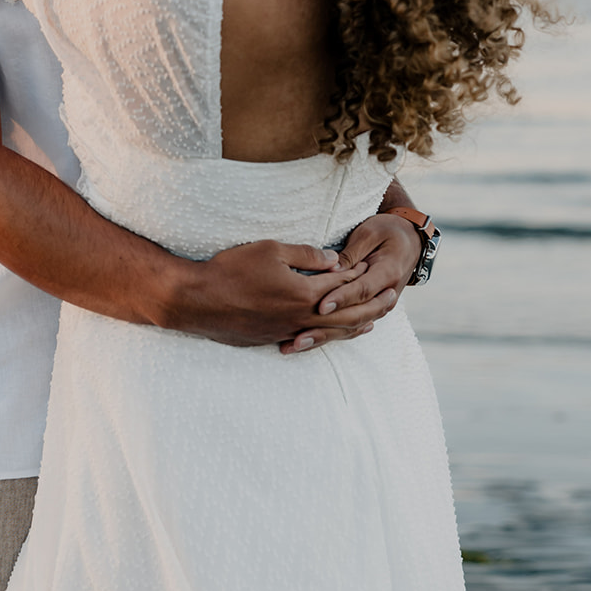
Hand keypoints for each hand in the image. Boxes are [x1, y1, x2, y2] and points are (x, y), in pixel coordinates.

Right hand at [162, 241, 363, 347]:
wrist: (197, 300)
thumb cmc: (232, 269)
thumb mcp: (270, 250)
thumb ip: (306, 255)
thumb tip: (334, 260)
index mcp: (303, 294)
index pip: (341, 285)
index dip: (358, 274)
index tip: (371, 264)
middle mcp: (299, 318)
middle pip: (345, 316)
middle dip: (372, 306)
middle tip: (392, 299)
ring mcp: (286, 332)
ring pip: (329, 334)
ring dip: (354, 327)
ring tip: (372, 323)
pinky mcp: (271, 339)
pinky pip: (308, 340)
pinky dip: (327, 337)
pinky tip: (329, 335)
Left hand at [279, 213, 419, 353]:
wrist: (409, 242)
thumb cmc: (386, 231)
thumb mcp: (370, 233)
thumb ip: (351, 252)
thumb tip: (332, 269)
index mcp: (388, 273)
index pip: (362, 290)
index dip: (342, 299)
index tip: (321, 306)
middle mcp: (386, 295)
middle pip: (356, 316)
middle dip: (326, 328)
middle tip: (299, 335)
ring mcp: (379, 306)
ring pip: (351, 327)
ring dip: (323, 337)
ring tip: (296, 344)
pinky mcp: (369, 310)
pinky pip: (349, 327)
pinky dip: (328, 336)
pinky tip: (305, 344)